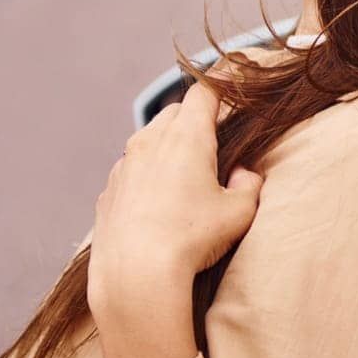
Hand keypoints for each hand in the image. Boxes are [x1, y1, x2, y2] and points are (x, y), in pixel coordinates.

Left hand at [87, 80, 261, 357]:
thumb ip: (249, 184)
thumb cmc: (192, 239)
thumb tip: (243, 174)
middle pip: (174, 112)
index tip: (234, 82)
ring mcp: (124, 166)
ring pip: (149, 139)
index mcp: (187, 137)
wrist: (134, 275)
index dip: (222, 84)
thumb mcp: (240, 212)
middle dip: (195, 117)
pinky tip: (159, 202)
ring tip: (187, 174)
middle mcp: (150, 142)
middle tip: (215, 136)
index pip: (205, 91)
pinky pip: (131, 169)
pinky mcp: (108, 191)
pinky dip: (148, 173)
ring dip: (168, 146)